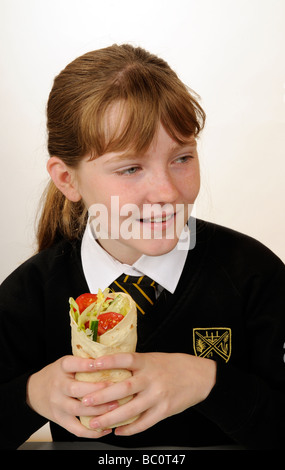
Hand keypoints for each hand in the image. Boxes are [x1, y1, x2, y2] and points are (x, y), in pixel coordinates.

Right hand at [26, 356, 117, 437]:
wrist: (34, 391)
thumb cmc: (57, 374)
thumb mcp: (66, 363)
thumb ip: (83, 361)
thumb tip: (112, 358)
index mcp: (61, 368)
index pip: (72, 364)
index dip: (86, 365)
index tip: (101, 364)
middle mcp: (59, 386)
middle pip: (77, 389)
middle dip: (98, 390)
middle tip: (116, 388)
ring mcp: (59, 404)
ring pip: (79, 409)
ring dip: (99, 410)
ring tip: (116, 406)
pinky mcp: (61, 420)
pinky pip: (77, 429)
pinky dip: (92, 432)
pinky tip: (106, 428)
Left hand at [81, 352, 216, 434]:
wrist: (200, 376)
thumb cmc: (173, 365)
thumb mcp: (154, 358)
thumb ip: (135, 364)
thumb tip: (109, 368)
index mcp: (147, 362)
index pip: (125, 359)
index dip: (108, 362)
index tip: (91, 365)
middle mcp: (151, 378)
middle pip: (124, 388)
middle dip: (102, 396)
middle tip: (85, 402)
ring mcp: (158, 395)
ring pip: (131, 409)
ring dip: (111, 418)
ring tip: (95, 423)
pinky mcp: (165, 410)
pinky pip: (145, 422)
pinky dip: (130, 429)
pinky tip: (118, 432)